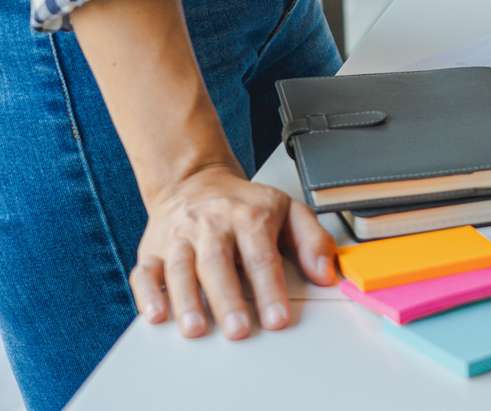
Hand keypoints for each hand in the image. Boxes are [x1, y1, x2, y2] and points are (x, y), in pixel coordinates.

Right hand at [129, 162, 337, 340]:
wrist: (195, 181)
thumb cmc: (244, 204)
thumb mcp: (288, 210)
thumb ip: (312, 241)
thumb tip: (326, 274)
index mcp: (248, 216)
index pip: (261, 256)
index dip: (270, 290)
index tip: (277, 319)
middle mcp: (212, 226)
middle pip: (218, 263)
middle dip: (228, 299)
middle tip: (238, 330)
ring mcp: (180, 238)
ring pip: (181, 268)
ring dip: (187, 301)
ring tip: (197, 329)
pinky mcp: (153, 250)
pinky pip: (145, 271)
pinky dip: (148, 293)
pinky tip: (156, 314)